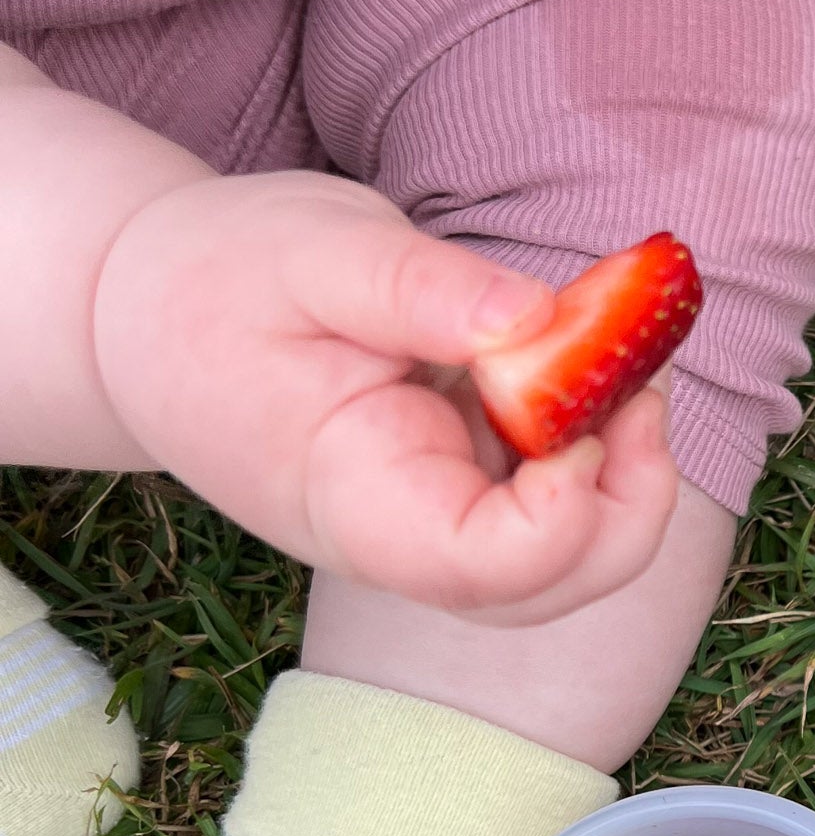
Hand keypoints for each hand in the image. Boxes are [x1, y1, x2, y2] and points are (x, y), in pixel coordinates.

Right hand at [93, 172, 679, 622]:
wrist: (150, 316)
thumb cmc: (217, 281)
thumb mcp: (310, 249)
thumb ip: (420, 287)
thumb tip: (535, 318)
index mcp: (357, 503)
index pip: (479, 567)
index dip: (560, 515)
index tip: (580, 420)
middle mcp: (409, 539)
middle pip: (550, 586)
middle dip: (629, 504)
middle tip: (642, 387)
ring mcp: (446, 523)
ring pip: (572, 555)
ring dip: (629, 473)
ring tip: (629, 364)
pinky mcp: (471, 489)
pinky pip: (561, 498)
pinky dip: (604, 438)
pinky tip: (600, 359)